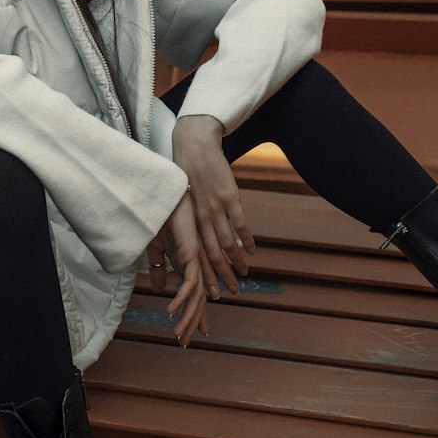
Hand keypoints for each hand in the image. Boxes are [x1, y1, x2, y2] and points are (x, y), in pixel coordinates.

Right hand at [146, 190, 209, 347]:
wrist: (164, 198)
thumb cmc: (160, 218)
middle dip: (192, 321)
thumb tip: (159, 291)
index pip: (192, 294)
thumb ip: (158, 270)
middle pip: (197, 300)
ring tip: (178, 334)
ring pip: (195, 295)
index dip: (193, 313)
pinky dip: (181, 298)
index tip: (192, 333)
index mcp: (186, 264)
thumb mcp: (155, 250)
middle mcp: (194, 265)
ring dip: (187, 316)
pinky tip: (171, 310)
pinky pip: (189, 282)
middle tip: (184, 342)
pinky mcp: (191, 254)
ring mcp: (194, 261)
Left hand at [172, 114, 255, 296]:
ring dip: (237, 261)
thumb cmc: (187, 173)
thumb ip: (192, 221)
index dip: (205, 274)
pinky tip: (252, 251)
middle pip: (213, 254)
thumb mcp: (184, 200)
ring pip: (227, 243)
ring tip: (244, 273)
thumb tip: (199, 239)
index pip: (197, 254)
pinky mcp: (229, 197)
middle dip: (223, 275)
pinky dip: (247, 239)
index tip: (212, 291)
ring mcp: (215, 208)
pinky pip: (240, 224)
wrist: (194, 146)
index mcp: (188, 220)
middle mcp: (200, 218)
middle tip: (233, 291)